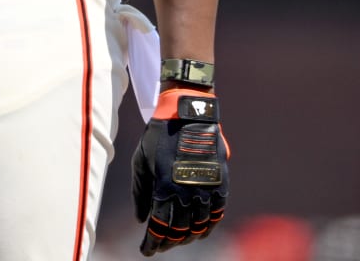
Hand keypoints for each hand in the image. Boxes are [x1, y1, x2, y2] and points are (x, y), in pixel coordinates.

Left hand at [132, 89, 228, 254]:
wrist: (188, 113)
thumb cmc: (159, 136)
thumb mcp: (141, 161)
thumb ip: (139, 192)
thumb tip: (140, 219)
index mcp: (164, 188)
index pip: (159, 227)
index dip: (152, 243)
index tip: (146, 250)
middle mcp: (187, 193)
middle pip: (179, 231)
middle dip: (168, 242)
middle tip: (160, 246)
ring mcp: (206, 189)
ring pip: (199, 226)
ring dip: (188, 237)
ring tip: (178, 240)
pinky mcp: (220, 183)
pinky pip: (217, 214)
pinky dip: (209, 227)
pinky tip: (201, 232)